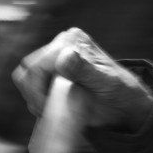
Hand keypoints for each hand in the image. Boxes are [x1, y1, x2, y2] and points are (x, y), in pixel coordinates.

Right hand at [13, 28, 152, 132]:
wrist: (126, 102)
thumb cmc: (119, 94)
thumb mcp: (105, 84)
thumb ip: (84, 70)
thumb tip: (65, 56)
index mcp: (72, 42)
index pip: (36, 66)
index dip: (36, 92)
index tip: (47, 110)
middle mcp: (63, 42)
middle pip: (28, 69)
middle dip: (34, 94)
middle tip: (48, 111)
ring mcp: (57, 53)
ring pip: (27, 76)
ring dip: (36, 96)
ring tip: (53, 108)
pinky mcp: (54, 66)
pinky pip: (33, 80)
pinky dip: (38, 96)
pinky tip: (53, 105)